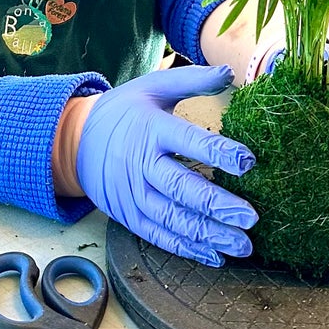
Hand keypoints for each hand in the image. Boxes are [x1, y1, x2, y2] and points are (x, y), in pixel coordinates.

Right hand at [73, 65, 257, 266]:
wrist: (77, 141)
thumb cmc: (126, 110)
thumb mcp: (153, 86)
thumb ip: (192, 80)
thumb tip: (229, 72)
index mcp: (151, 128)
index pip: (189, 141)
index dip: (219, 152)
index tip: (249, 162)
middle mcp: (140, 163)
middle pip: (180, 187)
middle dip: (217, 204)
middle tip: (251, 217)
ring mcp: (132, 194)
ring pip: (172, 218)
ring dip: (208, 233)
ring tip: (242, 244)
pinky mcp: (129, 216)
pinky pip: (159, 235)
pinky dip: (186, 248)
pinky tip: (215, 256)